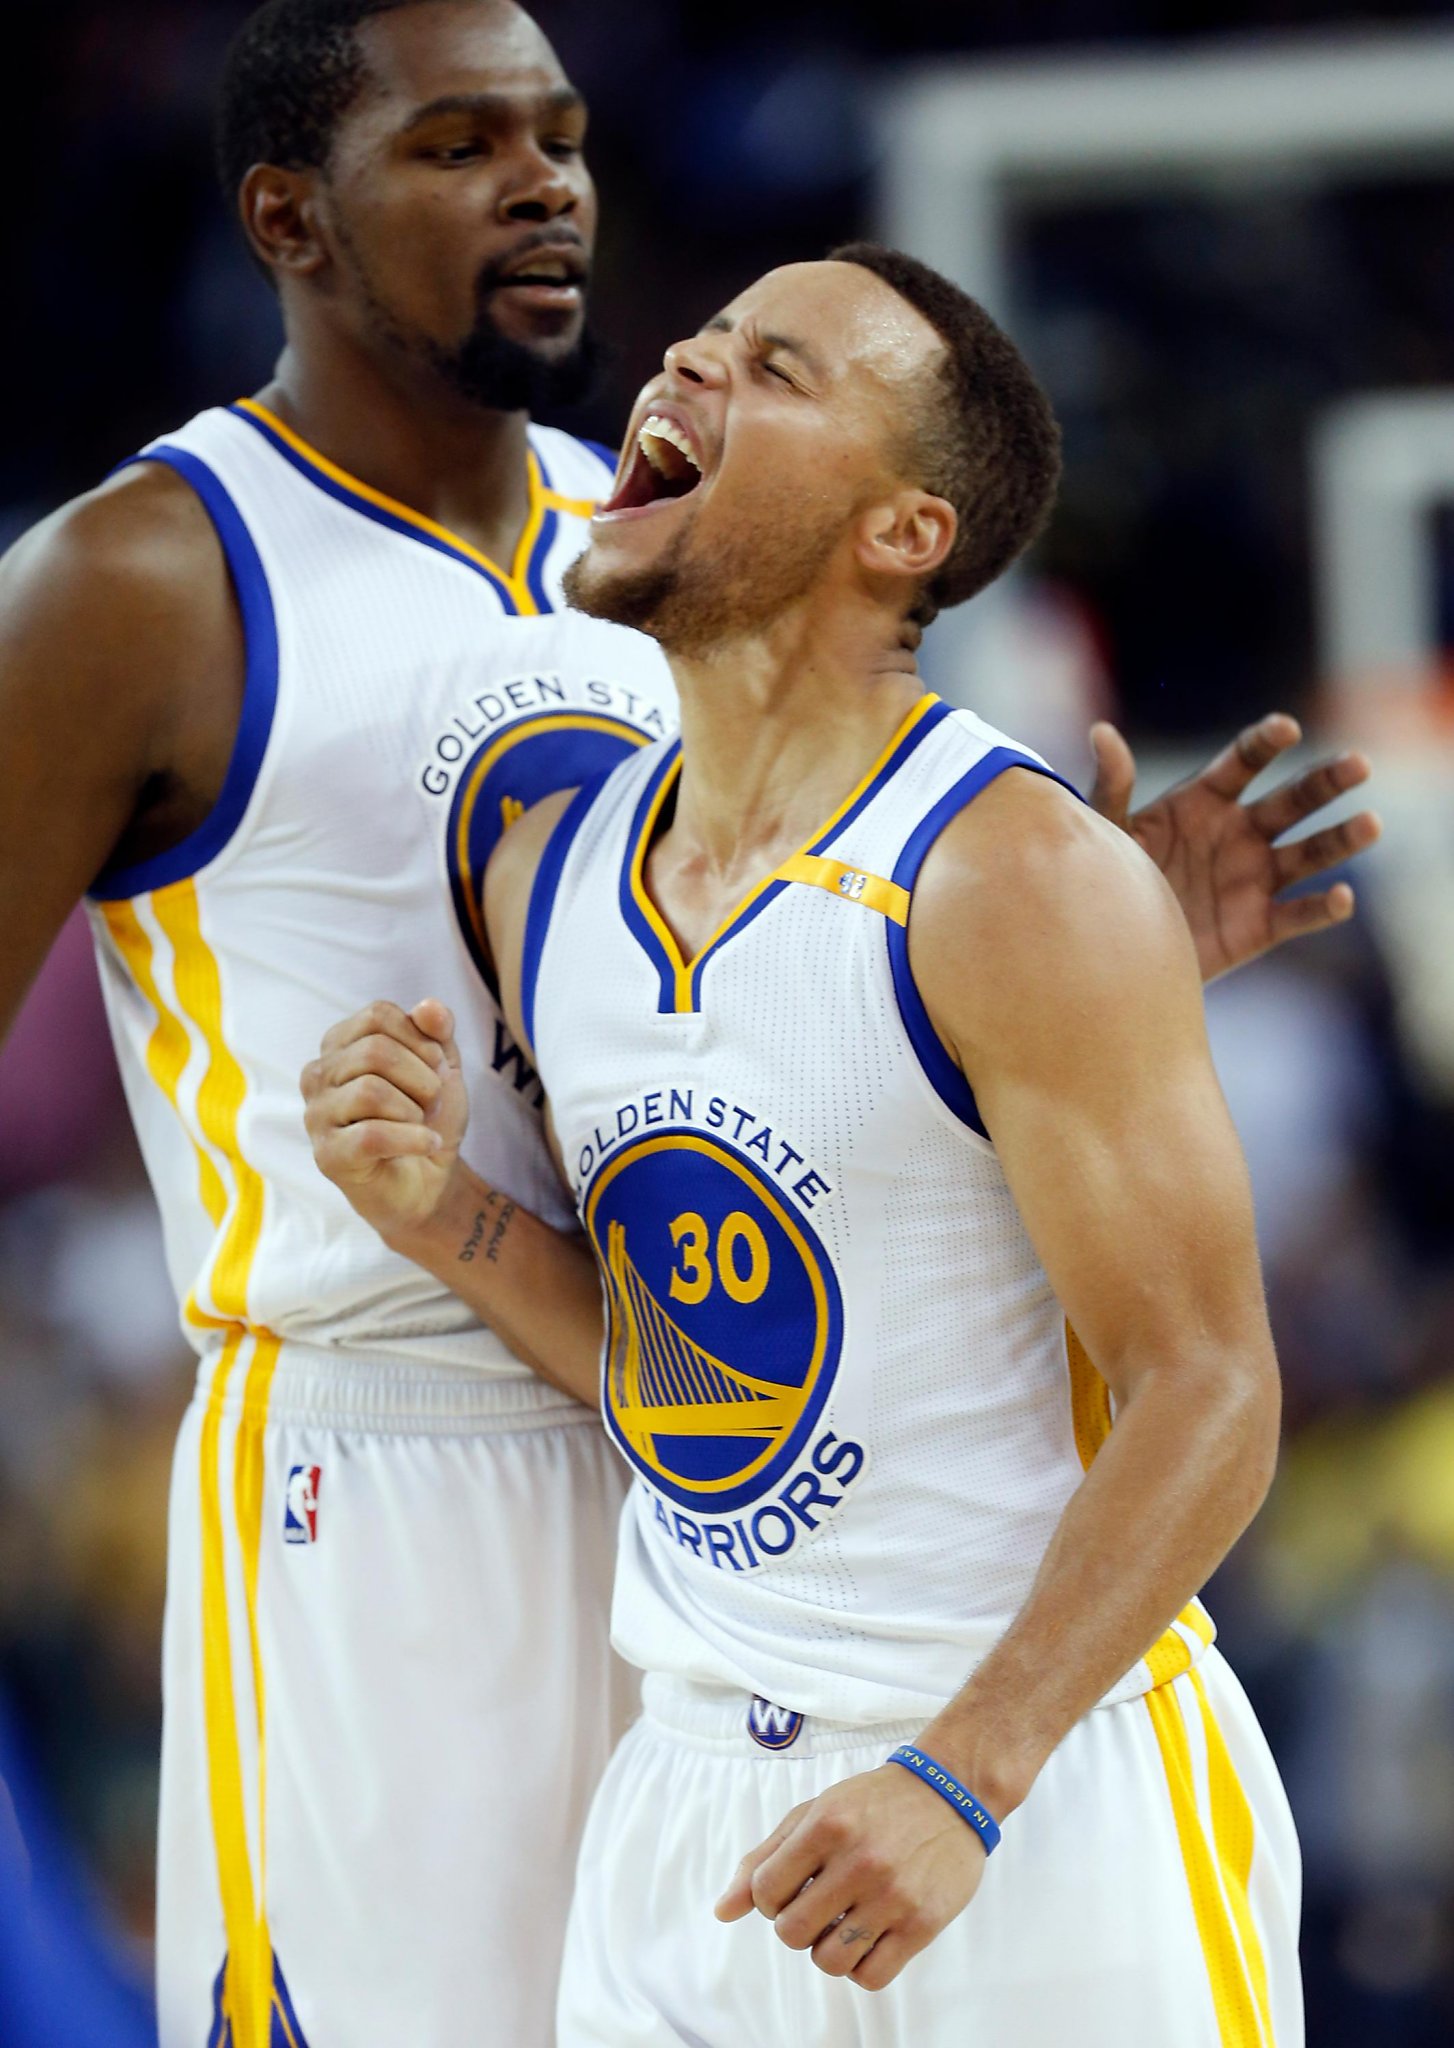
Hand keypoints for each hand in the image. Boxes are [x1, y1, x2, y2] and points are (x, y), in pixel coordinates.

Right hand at [301, 998, 468, 1247]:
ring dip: (415, 1109)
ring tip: (424, 1124)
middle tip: (434, 1102)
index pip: (378, 1015)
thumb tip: (429, 1007)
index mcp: (339, 1045)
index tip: (437, 1067)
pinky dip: (414, 1138)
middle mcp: (317, 1075)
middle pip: (375, 1052)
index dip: (420, 1039)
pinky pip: (373, 1135)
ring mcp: (316, 1116)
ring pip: (370, 1091)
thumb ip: (437, 1031)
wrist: (429, 1180)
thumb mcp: (442, 1066)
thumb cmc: (426, 1116)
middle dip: (422, 1078)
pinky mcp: (328, 1156)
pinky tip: (428, 1144)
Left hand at [715, 1764, 986, 1991]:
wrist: (951, 1793)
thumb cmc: (873, 1804)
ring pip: (829, 1962)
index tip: (791, 1886)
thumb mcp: (816, 1812)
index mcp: (827, 1825)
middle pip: (792, 1933)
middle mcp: (859, 1861)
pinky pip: (870, 1978)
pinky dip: (860, 1968)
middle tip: (817, 1906)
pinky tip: (868, 1938)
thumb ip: (766, 1857)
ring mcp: (893, 1896)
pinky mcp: (923, 1924)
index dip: (769, 1898)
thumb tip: (721, 1911)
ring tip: (843, 1923)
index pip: (764, 1892)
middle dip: (795, 1926)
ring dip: (828, 1950)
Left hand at [1089, 713, 1380, 981]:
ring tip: (1371, 823)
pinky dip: (1324, 907)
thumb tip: (1102, 732)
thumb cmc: (1108, 879)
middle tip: (1358, 764)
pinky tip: (1342, 897)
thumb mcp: (1107, 833)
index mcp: (1204, 802)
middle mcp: (1239, 833)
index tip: (1285, 728)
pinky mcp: (1261, 926)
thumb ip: (1112, 788)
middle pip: (1292, 801)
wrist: (1113, 950)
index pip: (1242, 763)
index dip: (1264, 743)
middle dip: (1326, 782)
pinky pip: (1300, 914)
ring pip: (1310, 853)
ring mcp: (1254, 878)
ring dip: (1341, 839)